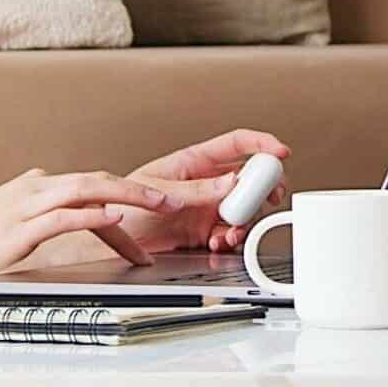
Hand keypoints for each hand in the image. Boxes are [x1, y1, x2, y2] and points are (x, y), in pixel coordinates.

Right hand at [0, 168, 174, 288]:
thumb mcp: (15, 227)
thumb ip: (46, 222)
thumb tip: (83, 227)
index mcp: (36, 187)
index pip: (93, 188)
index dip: (130, 198)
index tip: (157, 217)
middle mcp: (34, 189)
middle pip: (98, 180)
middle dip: (142, 189)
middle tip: (177, 199)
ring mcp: (25, 206)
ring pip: (87, 189)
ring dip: (129, 195)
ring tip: (161, 204)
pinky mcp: (17, 229)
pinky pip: (62, 216)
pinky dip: (92, 214)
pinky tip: (115, 216)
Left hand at [119, 129, 293, 255]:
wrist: (108, 240)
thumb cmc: (120, 204)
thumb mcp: (157, 193)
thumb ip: (197, 190)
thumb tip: (231, 182)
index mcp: (193, 162)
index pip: (235, 144)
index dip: (261, 144)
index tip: (280, 152)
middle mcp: (204, 183)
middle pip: (248, 178)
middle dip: (264, 187)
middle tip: (269, 197)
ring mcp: (206, 207)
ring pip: (243, 208)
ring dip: (245, 220)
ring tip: (232, 231)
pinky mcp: (203, 231)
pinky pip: (229, 232)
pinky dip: (231, 239)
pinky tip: (220, 242)